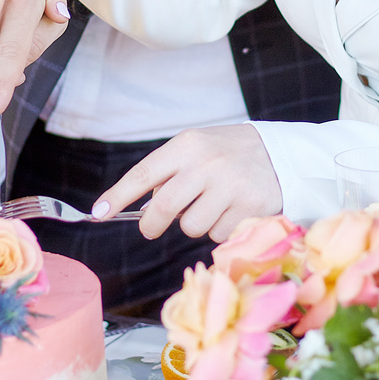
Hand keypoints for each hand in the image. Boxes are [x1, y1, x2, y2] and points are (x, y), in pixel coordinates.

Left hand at [92, 125, 282, 242]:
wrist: (280, 154)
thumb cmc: (227, 154)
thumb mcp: (196, 149)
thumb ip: (168, 172)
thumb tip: (140, 206)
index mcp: (187, 145)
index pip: (144, 173)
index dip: (118, 195)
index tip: (98, 213)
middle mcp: (206, 163)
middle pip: (162, 207)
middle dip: (151, 223)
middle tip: (151, 226)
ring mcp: (229, 186)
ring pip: (190, 226)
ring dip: (194, 224)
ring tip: (210, 206)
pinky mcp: (249, 207)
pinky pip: (218, 234)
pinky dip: (220, 228)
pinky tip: (232, 210)